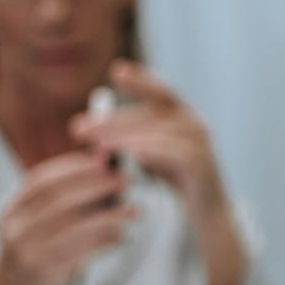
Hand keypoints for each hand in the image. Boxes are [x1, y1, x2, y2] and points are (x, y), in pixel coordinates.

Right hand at [0, 151, 135, 284]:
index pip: (42, 178)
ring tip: (135, 210)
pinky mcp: (43, 272)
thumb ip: (69, 201)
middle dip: (95, 185)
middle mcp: (16, 226)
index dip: (76, 167)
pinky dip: (104, 243)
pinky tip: (123, 238)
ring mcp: (27, 250)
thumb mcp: (41, 224)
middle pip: (57, 198)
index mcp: (14, 208)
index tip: (107, 161)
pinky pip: (79, 254)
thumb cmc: (35, 255)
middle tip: (126, 179)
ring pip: (71, 226)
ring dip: (108, 215)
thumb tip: (107, 173)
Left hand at [70, 59, 225, 226]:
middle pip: (151, 113)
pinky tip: (130, 154)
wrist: (208, 213)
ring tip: (95, 145)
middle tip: (76, 128)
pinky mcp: (203, 165)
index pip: (161, 91)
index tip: (116, 71)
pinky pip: (175, 154)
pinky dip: (151, 151)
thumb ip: (127, 138)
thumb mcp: (148, 152)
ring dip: (124, 137)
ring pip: (159, 132)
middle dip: (112, 120)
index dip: (141, 80)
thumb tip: (85, 127)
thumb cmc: (175, 180)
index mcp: (183, 116)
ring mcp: (202, 143)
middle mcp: (195, 123)